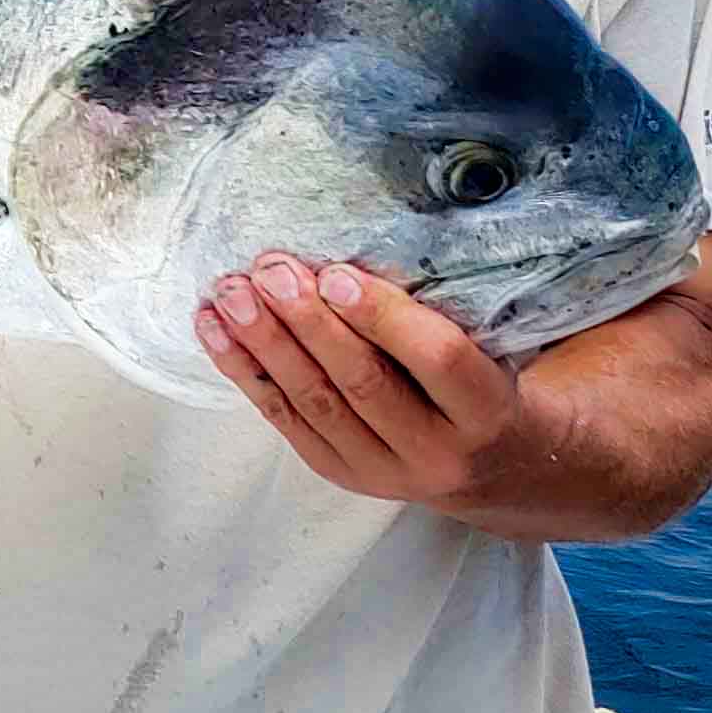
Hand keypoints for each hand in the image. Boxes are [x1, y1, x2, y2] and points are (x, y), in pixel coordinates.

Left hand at [194, 254, 551, 513]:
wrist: (498, 466)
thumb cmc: (489, 379)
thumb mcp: (495, 346)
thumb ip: (448, 306)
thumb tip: (368, 239)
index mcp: (487, 410)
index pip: (437, 358)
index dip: (384, 315)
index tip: (337, 272)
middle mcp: (437, 452)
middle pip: (362, 381)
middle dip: (308, 322)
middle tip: (269, 269)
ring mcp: (383, 471)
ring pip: (315, 402)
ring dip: (265, 343)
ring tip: (230, 293)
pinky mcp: (339, 473)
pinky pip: (283, 419)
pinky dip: (245, 371)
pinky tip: (213, 328)